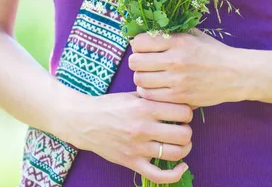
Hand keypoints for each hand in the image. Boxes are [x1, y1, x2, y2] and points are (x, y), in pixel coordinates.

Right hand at [57, 91, 192, 183]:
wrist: (84, 121)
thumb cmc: (110, 106)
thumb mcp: (133, 95)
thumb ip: (155, 97)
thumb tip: (181, 99)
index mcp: (144, 108)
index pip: (183, 112)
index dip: (187, 112)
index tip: (183, 113)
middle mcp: (142, 128)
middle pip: (183, 134)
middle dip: (187, 130)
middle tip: (182, 127)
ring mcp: (137, 148)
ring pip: (176, 153)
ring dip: (184, 148)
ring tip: (181, 143)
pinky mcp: (131, 162)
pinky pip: (159, 175)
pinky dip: (176, 174)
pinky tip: (182, 166)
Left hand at [129, 31, 242, 106]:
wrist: (236, 74)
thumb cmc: (213, 52)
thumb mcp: (194, 35)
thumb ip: (172, 32)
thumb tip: (145, 30)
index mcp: (178, 41)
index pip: (140, 42)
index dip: (138, 45)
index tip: (144, 48)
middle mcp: (176, 60)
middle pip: (135, 62)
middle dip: (137, 62)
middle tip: (144, 63)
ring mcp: (177, 80)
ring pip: (140, 80)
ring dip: (142, 78)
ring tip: (150, 76)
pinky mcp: (179, 97)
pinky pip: (150, 96)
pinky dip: (148, 92)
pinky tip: (156, 88)